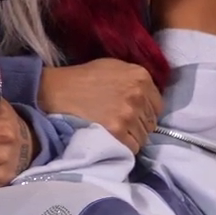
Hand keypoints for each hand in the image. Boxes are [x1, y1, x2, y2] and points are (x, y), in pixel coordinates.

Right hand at [38, 58, 162, 153]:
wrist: (57, 91)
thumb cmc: (83, 78)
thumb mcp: (113, 66)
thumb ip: (134, 78)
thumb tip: (148, 96)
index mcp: (141, 76)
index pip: (158, 105)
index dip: (145, 111)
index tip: (133, 113)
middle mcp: (139, 94)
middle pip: (152, 122)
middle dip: (139, 124)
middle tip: (121, 122)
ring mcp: (129, 114)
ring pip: (144, 136)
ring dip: (131, 136)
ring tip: (114, 131)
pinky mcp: (118, 131)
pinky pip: (133, 147)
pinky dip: (124, 146)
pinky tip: (111, 138)